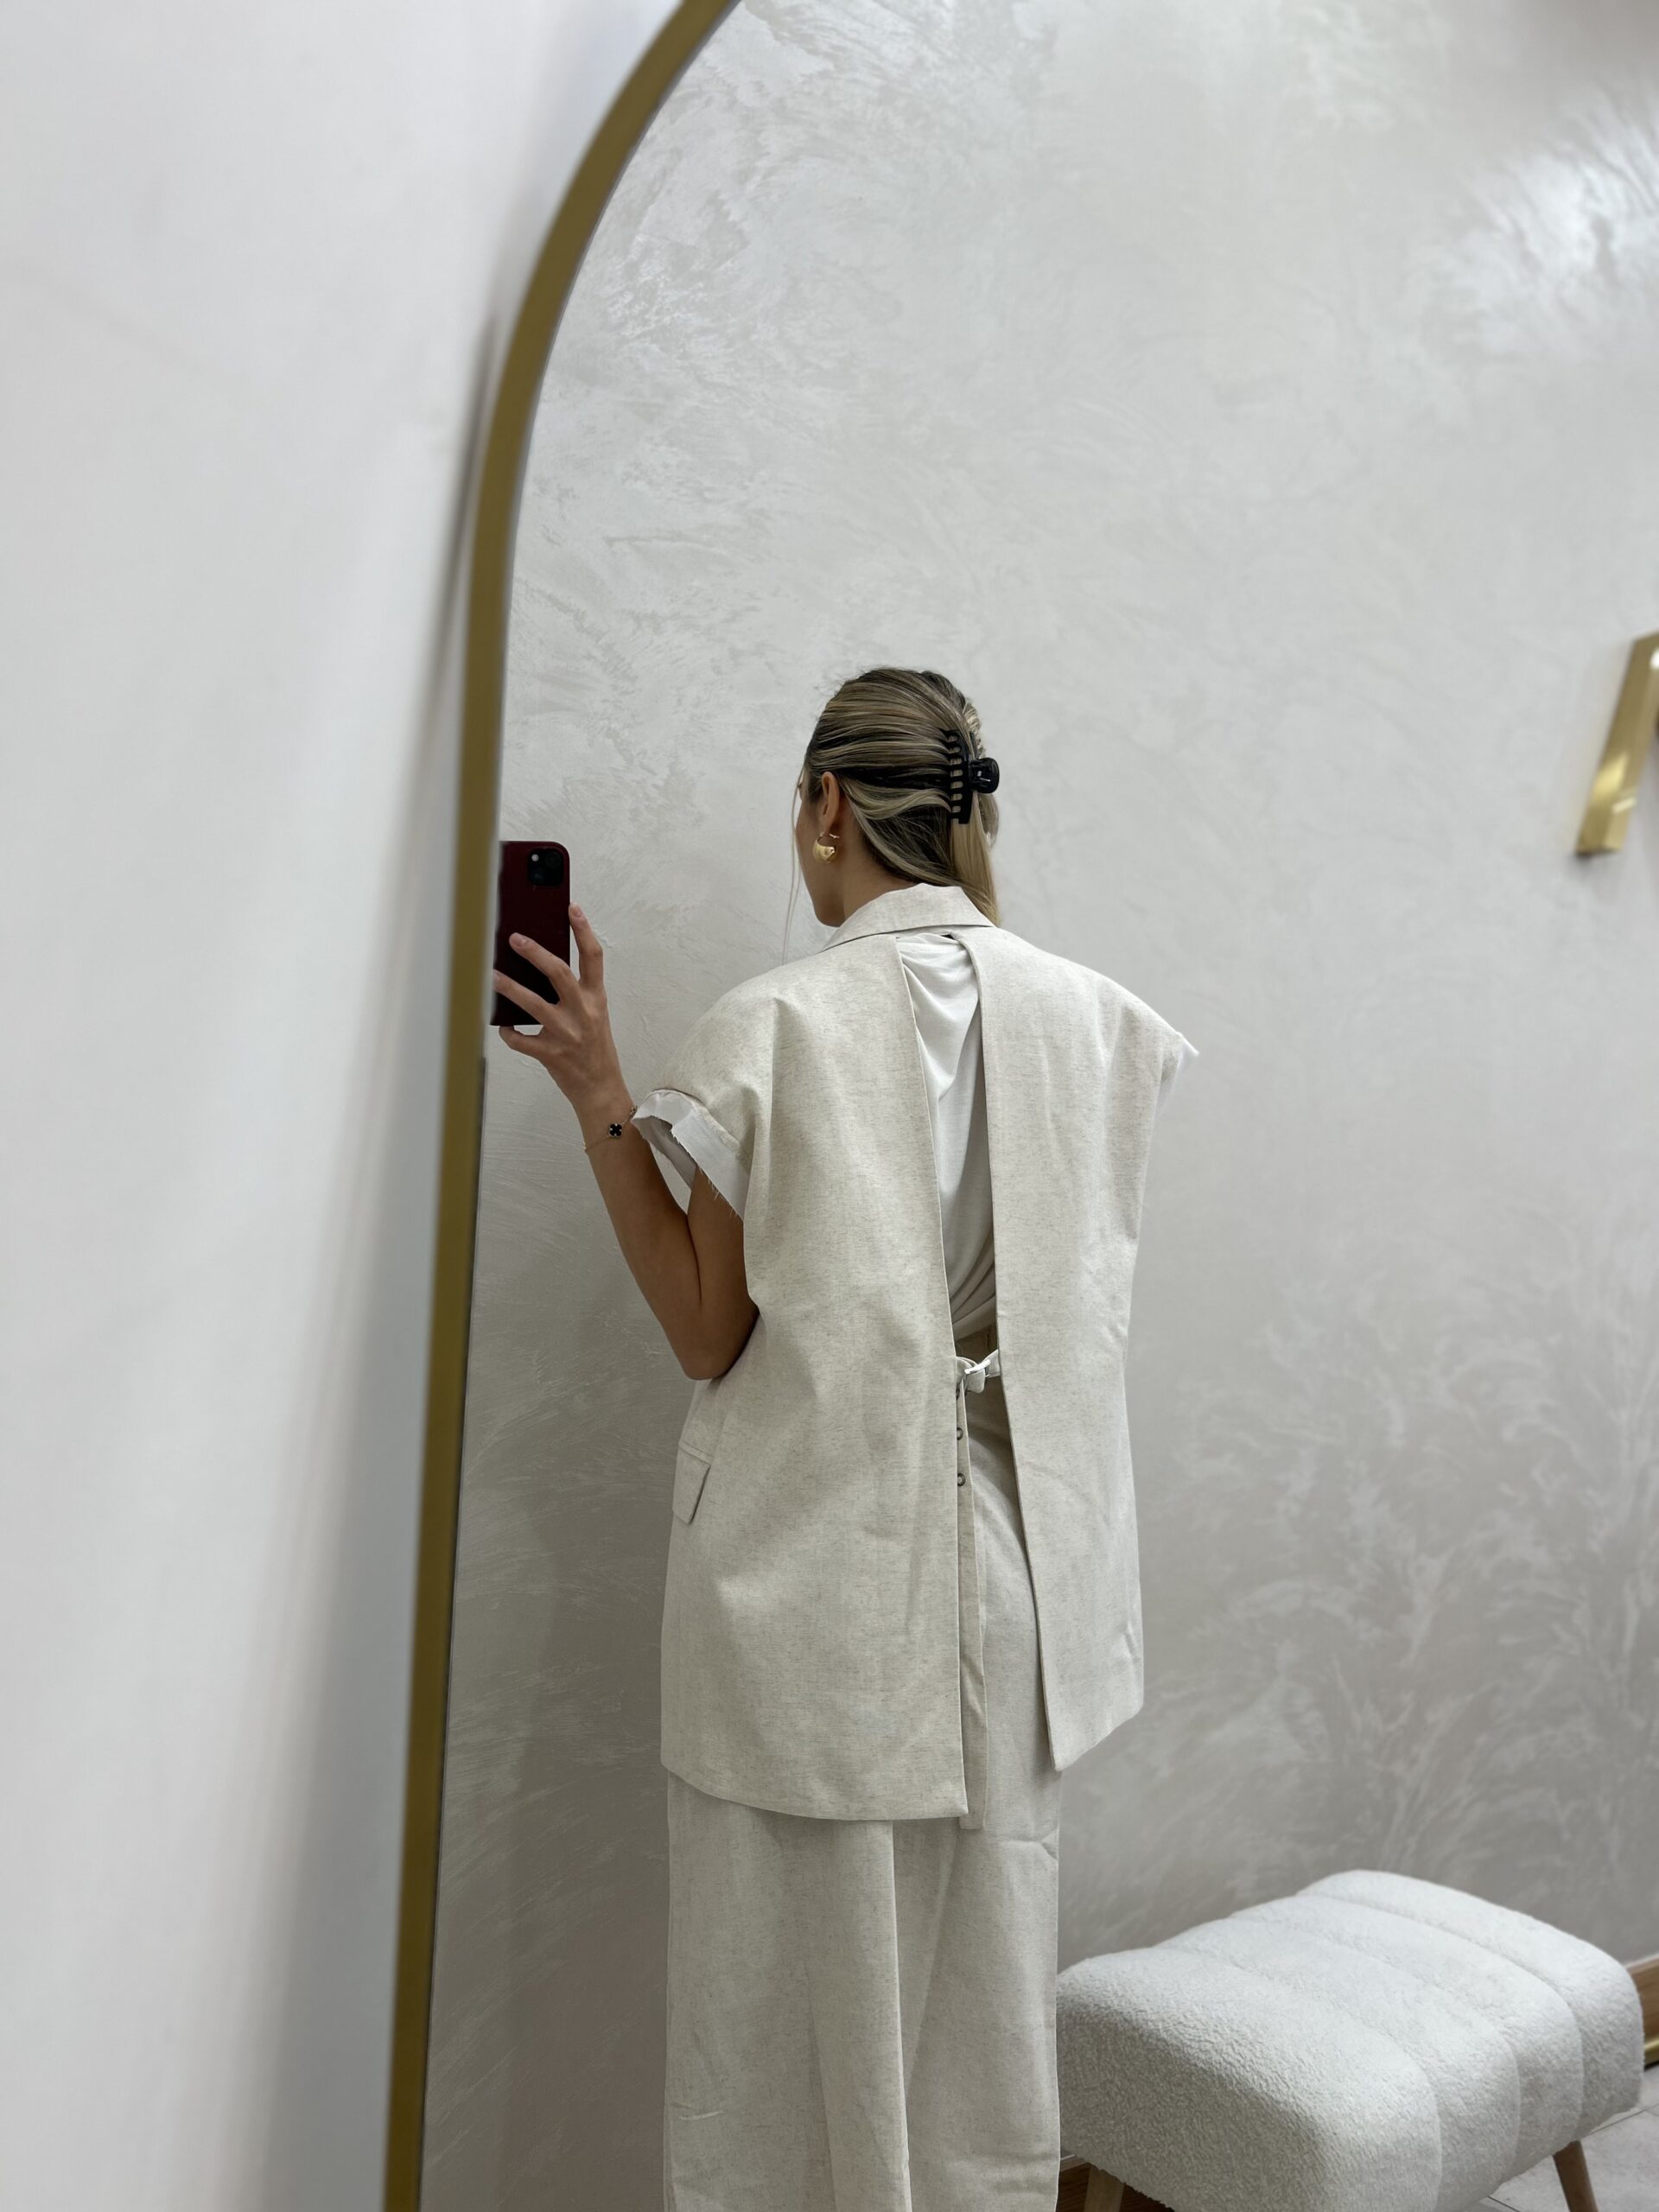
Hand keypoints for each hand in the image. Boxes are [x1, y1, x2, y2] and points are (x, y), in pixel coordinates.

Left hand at [492, 904, 623, 1110]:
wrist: (600, 1089)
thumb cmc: (595, 1049)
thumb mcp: (594, 1015)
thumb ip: (575, 994)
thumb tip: (540, 968)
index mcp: (596, 999)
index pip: (593, 957)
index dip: (583, 930)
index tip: (571, 908)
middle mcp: (583, 1012)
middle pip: (557, 972)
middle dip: (534, 952)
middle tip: (514, 938)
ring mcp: (566, 1033)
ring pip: (532, 1003)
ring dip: (509, 987)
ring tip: (491, 975)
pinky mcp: (550, 1054)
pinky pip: (520, 1039)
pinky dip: (508, 1032)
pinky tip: (503, 1026)